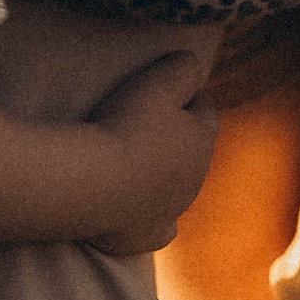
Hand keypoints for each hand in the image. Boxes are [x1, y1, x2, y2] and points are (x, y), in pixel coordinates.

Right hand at [86, 49, 221, 256]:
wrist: (94, 183)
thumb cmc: (125, 126)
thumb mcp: (156, 82)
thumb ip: (181, 69)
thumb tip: (193, 64)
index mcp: (202, 141)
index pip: (205, 110)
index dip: (187, 95)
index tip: (165, 87)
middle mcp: (195, 179)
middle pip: (191, 151)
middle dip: (175, 137)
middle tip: (142, 121)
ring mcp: (172, 210)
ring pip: (175, 188)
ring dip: (160, 174)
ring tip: (129, 160)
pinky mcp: (147, 235)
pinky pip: (158, 227)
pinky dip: (151, 216)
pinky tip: (138, 210)